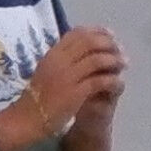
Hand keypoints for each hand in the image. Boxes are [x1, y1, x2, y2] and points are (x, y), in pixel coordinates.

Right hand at [6, 25, 126, 148]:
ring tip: (124, 65)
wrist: (26, 119)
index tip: (110, 35)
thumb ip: (61, 59)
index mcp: (52, 53)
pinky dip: (113, 80)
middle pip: (90, 42)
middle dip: (109, 44)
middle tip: (121, 51)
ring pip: (98, 59)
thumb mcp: (45, 70)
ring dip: (114, 60)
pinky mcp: (76, 92)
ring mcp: (68, 76)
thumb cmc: (36, 96)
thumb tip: (80, 49)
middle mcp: (60, 60)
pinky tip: (119, 83)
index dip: (97, 32)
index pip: (77, 33)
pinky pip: (100, 81)